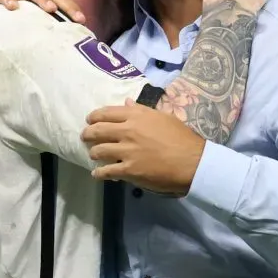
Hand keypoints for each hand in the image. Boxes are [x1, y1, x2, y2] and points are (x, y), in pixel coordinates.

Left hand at [81, 100, 204, 193]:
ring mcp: (126, 151)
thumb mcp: (163, 117)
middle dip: (88, 133)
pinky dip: (99, 173)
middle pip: (98, 130)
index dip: (95, 116)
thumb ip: (142, 110)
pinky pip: (106, 171)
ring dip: (93, 153)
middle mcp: (127, 131)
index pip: (107, 113)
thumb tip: (126, 103)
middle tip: (85, 137)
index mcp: (136, 116)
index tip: (90, 120)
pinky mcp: (128, 170)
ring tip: (93, 155)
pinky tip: (96, 174)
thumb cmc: (181, 138)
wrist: (192, 161)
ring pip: (98, 150)